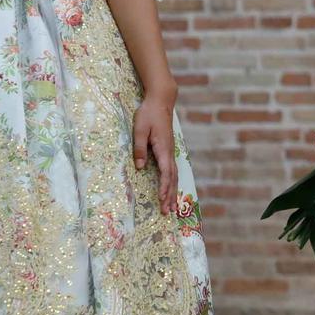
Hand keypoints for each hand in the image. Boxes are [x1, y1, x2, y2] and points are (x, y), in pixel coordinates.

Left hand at [131, 83, 178, 210]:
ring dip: (173, 192)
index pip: (166, 172)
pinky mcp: (168, 151)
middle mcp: (170, 153)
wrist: (161, 101)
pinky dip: (172, 184)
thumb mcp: (139, 129)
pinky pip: (173, 171)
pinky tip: (171, 191)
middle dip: (170, 196)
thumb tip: (140, 167)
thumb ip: (139, 149)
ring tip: (172, 208)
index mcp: (163, 149)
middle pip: (172, 178)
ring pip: (174, 176)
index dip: (164, 187)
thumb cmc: (148, 114)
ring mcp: (171, 152)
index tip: (162, 199)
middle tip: (168, 212)